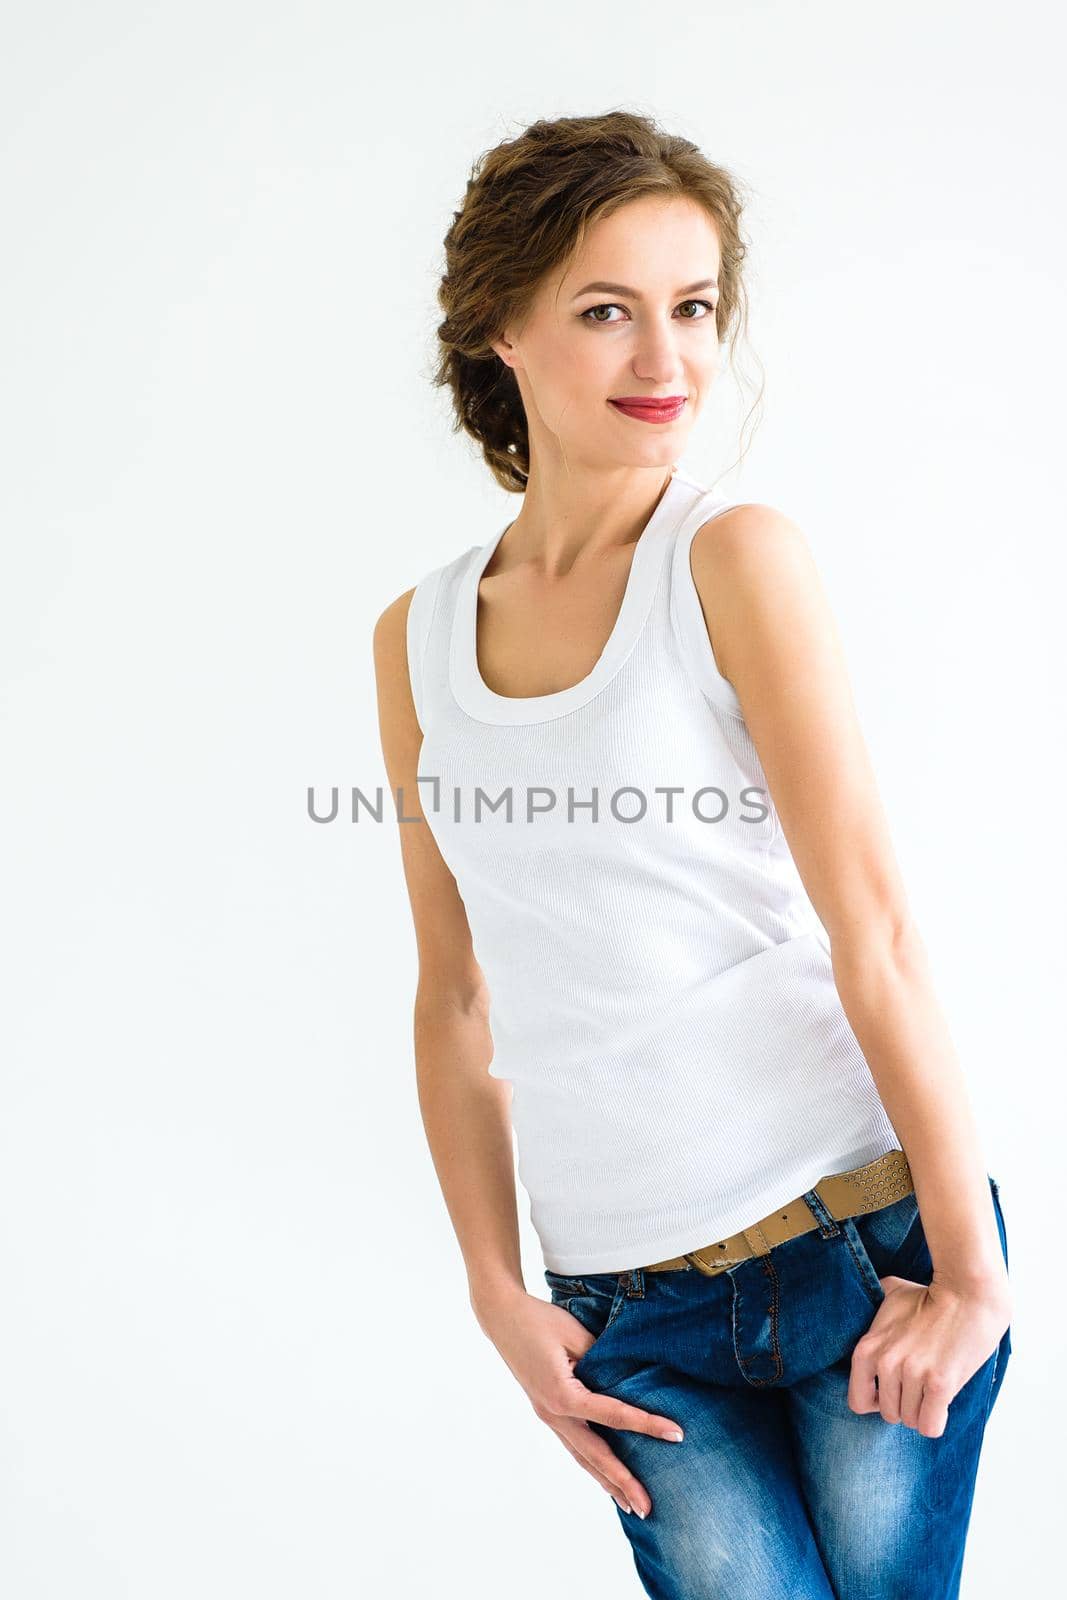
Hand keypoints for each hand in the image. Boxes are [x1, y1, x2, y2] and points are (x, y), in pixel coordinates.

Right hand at [476, 1287, 684, 1517]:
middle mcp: (554, 1414)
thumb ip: (602, 1362)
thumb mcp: (575, 1335)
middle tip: (649, 1509)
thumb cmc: (540, 1320)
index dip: (648, 1425)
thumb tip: (628, 1382)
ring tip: (630, 1505)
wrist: (502, 1317)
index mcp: (562, 1395)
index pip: (614, 1416)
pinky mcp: (547, 1411)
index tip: (676, 1435)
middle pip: (596, 1456)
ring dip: (607, 1482)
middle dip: (624, 1483)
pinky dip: (591, 1465)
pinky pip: (574, 1446)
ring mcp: (548, 1416)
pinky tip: (604, 1476)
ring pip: (582, 1458)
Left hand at [848, 1273, 1011, 1437]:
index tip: (892, 1391)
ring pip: (911, 1421)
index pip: (858, 1402)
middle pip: (889, 1415)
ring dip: (924, 1410)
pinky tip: (943, 1399)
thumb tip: (868, 1321)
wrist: (966, 1295)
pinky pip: (930, 1427)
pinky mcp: (939, 1384)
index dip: (876, 1401)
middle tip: (920, 1383)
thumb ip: (872, 1314)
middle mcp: (886, 1363)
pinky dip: (937, 1419)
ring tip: (933, 1384)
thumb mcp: (887, 1297)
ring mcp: (912, 1374)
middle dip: (906, 1405)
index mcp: (867, 1348)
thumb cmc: (929, 1297)